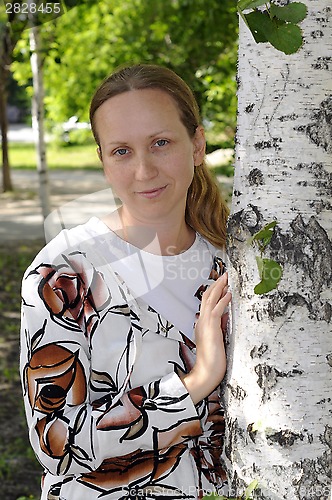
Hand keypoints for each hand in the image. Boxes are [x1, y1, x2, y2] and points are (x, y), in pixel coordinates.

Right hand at [182, 273, 230, 403]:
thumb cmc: (212, 360)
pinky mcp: (211, 328)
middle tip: (224, 274)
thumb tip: (225, 316)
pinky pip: (216, 310)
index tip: (222, 283)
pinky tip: (229, 294)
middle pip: (207, 297)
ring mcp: (205, 324)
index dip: (214, 291)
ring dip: (219, 288)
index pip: (207, 302)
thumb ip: (219, 326)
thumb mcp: (216, 339)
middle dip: (216, 285)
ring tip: (226, 278)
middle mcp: (201, 321)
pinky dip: (223, 301)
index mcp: (202, 323)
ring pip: (210, 300)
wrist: (206, 372)